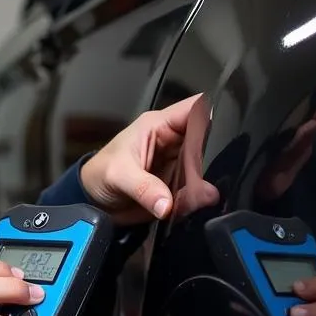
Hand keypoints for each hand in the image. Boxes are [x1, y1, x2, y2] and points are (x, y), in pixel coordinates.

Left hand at [79, 94, 217, 224]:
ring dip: (202, 184)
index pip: (193, 109)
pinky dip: (196, 199)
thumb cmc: (100, 174)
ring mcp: (178, 163)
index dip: (211, 116)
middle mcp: (173, 141)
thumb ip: (144, 188)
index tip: (221, 136)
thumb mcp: (119, 175)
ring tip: (192, 197)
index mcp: (158, 125)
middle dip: (208, 160)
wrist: (93, 200)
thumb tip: (167, 204)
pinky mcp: (178, 184)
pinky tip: (187, 205)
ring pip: (205, 168)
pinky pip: (196, 190)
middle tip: (198, 180)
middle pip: (207, 141)